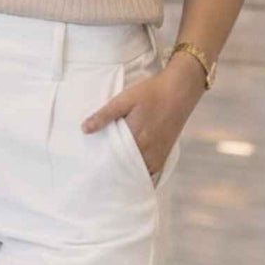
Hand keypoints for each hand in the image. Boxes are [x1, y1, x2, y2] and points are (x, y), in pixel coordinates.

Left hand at [80, 63, 202, 180]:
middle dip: (113, 171)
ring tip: (111, 169)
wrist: (179, 90)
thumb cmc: (151, 93)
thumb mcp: (124, 100)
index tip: (92, 167)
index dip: (103, 165)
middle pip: (126, 170)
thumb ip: (104, 115)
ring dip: (126, 173)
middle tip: (98, 170)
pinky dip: (139, 172)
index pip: (114, 161)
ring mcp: (159, 155)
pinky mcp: (165, 154)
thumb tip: (84, 129)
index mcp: (137, 139)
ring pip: (139, 173)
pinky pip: (150, 171)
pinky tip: (129, 167)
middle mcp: (149, 152)